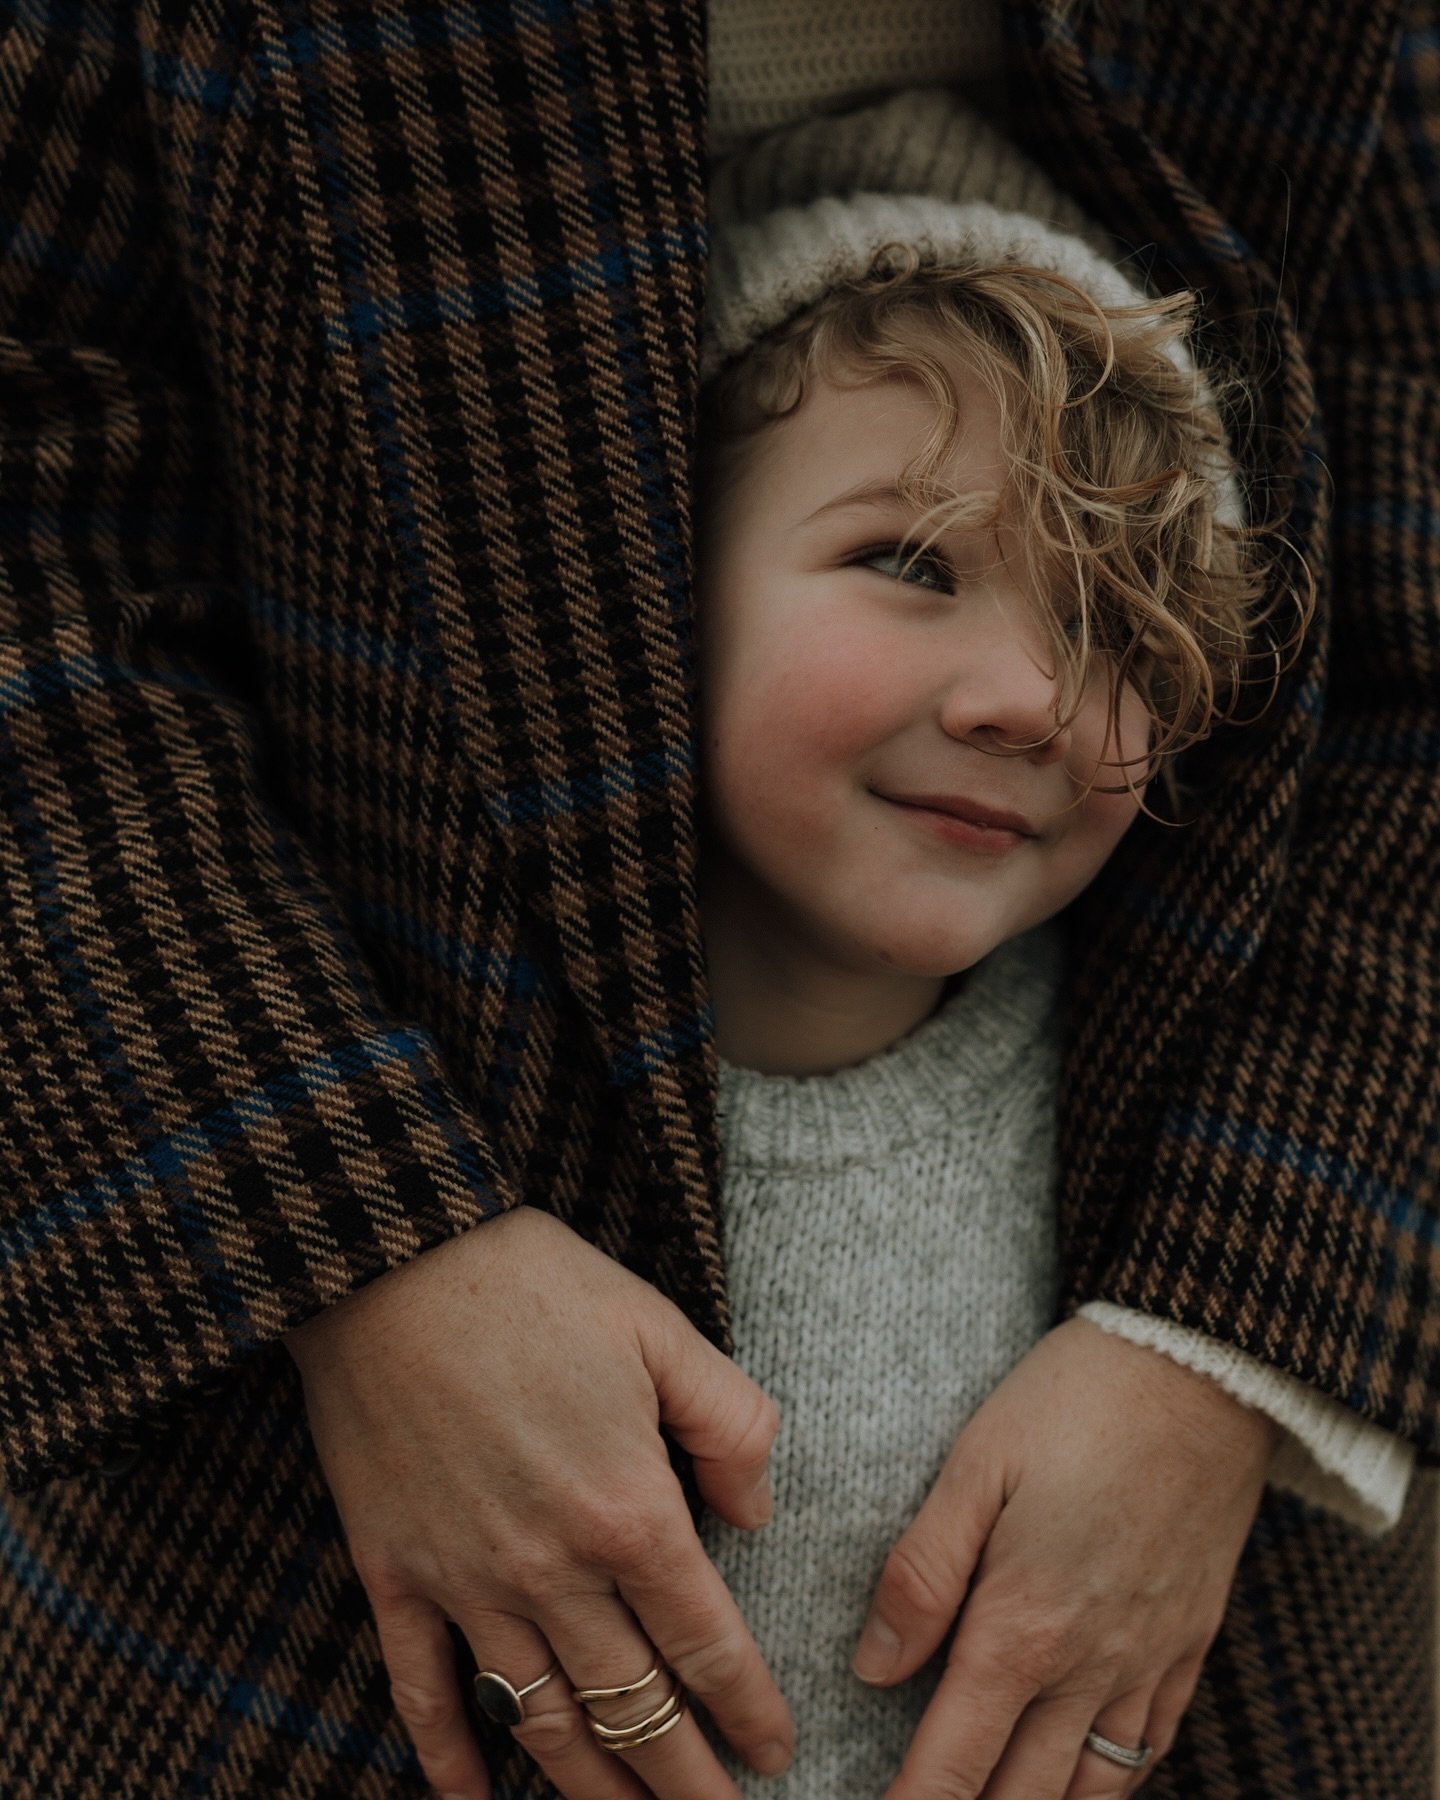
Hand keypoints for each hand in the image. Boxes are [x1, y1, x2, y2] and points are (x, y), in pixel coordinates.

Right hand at [285, 1205, 793, 1799]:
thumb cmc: (534, 1285)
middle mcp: (550, 1569)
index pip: (705, 1644)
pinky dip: (450, 1760)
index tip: (777, 1753)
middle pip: (632, 1709)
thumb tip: (756, 1514)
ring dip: (591, 1791)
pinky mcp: (393, 1571)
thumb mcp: (663, 1330)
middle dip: (685, 1782)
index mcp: (628, 1510)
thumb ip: (731, 1425)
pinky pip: (422, 1691)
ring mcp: (464, 1580)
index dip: (748, 1709)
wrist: (389, 1261)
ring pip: (539, 1722)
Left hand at [851, 1317, 1279, 1798]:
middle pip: (1021, 1796)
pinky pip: (1151, 1746)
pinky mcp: (1189, 1639)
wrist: (1201, 1370)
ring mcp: (1148, 1659)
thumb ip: (921, 1574)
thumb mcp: (974, 1467)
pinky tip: (1080, 1778)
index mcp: (1023, 1627)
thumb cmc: (1075, 1403)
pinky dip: (1109, 1782)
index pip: (954, 1765)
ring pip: (1091, 1790)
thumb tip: (874, 1668)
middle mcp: (1089, 1666)